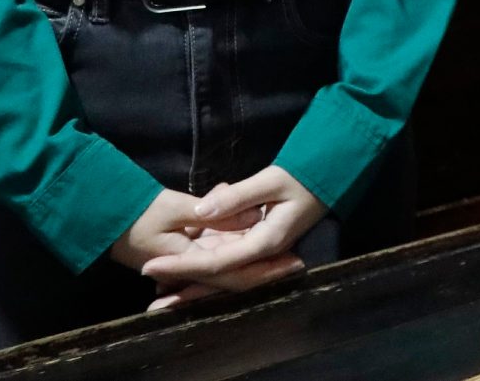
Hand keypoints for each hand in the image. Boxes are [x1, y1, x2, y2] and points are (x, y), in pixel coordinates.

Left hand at [137, 166, 321, 311]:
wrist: (328, 177)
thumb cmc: (303, 176)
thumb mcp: (272, 180)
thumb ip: (237, 198)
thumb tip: (201, 212)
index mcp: (266, 244)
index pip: (217, 263)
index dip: (182, 267)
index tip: (151, 266)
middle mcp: (261, 255)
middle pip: (217, 280)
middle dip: (184, 291)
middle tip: (151, 303)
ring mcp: (258, 252)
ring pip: (220, 276)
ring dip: (191, 286)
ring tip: (160, 296)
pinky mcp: (255, 245)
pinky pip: (225, 261)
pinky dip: (203, 268)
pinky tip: (181, 275)